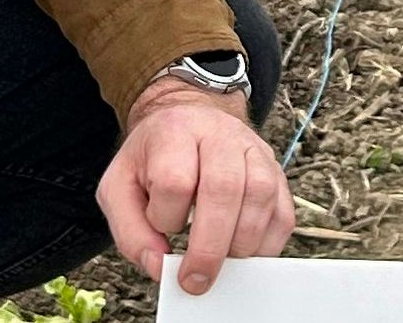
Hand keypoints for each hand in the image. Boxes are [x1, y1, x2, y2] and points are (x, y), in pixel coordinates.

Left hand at [96, 78, 292, 295]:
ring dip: (241, 243)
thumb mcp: (119, 187)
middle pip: (223, 188)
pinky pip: (283, 213)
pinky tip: (243, 254)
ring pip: (260, 197)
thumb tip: (159, 267)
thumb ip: (130, 231)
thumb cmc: (153, 161)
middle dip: (209, 247)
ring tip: (221, 263)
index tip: (161, 233)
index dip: (166, 218)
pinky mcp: (277, 172)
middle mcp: (220, 135)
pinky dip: (266, 244)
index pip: (175, 181)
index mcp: (174, 133)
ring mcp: (255, 151)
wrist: (187, 122)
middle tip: (195, 280)